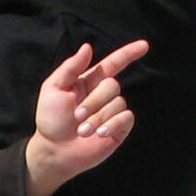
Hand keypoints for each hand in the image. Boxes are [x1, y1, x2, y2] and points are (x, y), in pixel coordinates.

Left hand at [26, 38, 148, 195]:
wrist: (54, 150)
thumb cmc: (50, 119)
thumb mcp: (53, 88)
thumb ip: (70, 67)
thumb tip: (88, 47)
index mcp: (89, 80)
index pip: (114, 63)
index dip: (129, 53)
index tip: (144, 45)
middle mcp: (103, 95)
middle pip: (112, 85)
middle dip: (94, 101)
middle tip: (77, 116)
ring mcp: (112, 112)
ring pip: (118, 103)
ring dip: (98, 117)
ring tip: (82, 131)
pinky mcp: (119, 129)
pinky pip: (126, 118)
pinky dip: (112, 124)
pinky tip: (100, 134)